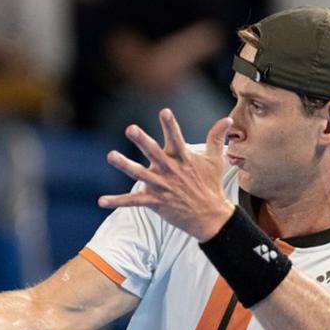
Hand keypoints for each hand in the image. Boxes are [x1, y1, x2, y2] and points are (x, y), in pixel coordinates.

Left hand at [98, 109, 234, 240]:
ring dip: (124, 165)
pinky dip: (117, 201)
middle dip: (142, 141)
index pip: (176, 138)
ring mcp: (162, 186)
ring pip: (140, 174)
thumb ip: (216, 138)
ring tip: (111, 156)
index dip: (170, 125)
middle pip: (154, 153)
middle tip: (130, 129)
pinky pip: (133, 201)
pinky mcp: (155, 202)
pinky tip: (101, 200)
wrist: (211, 218)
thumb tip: (228, 118)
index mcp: (183, 158)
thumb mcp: (215, 160)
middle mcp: (171, 170)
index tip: (164, 111)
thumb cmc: (211, 185)